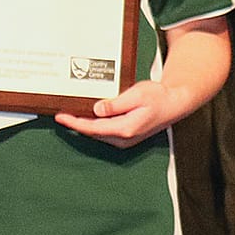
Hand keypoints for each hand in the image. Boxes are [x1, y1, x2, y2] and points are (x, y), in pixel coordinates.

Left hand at [56, 80, 177, 147]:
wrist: (174, 103)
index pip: (92, 128)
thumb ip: (116, 104)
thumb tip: (97, 110)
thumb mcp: (137, 95)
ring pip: (97, 133)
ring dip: (83, 125)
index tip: (61, 116)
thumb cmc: (159, 97)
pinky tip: (86, 116)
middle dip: (75, 124)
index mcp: (125, 128)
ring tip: (69, 114)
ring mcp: (125, 139)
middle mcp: (124, 138)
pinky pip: (104, 132)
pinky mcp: (126, 135)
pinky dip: (93, 125)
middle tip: (60, 113)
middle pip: (92, 132)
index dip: (74, 122)